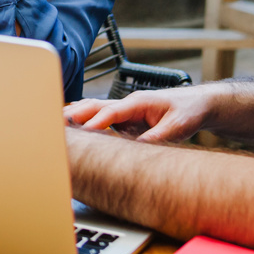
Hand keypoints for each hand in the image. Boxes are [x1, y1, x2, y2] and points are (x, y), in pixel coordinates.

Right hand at [64, 84, 223, 143]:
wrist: (198, 104)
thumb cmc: (188, 111)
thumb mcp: (177, 127)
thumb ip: (156, 138)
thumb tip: (136, 151)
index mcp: (139, 102)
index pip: (111, 111)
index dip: (95, 122)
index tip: (83, 133)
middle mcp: (128, 104)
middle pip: (95, 106)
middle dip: (75, 115)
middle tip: (55, 124)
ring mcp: (126, 111)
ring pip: (96, 110)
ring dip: (77, 117)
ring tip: (58, 127)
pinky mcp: (126, 119)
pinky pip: (102, 120)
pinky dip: (87, 123)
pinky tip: (76, 132)